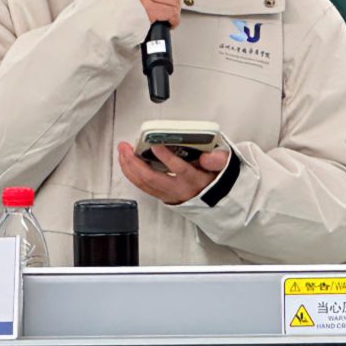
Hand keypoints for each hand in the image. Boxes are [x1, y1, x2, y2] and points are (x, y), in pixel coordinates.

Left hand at [117, 141, 231, 205]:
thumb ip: (218, 160)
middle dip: (136, 162)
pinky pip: (141, 186)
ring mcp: (167, 193)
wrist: (213, 200)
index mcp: (193, 180)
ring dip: (129, 167)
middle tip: (127, 147)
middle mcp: (178, 189)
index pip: (179, 169)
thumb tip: (209, 156)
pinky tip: (125, 163)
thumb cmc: (214, 180)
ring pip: (143, 183)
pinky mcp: (160, 194)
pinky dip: (131, 174)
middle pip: (152, 178)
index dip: (166, 157)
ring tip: (123, 152)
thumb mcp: (223, 168)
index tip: (156, 145)